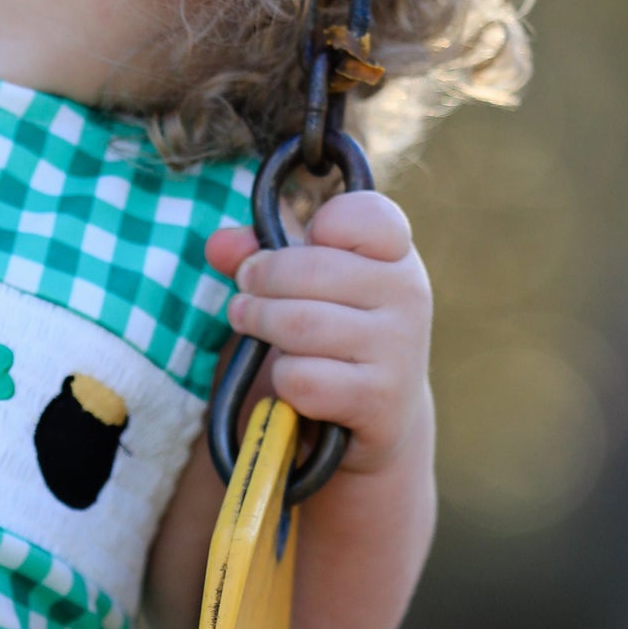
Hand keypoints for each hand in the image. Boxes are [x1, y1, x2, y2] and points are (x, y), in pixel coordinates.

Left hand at [205, 190, 432, 474]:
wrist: (378, 415)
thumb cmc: (332, 330)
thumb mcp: (302, 282)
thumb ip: (259, 251)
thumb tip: (218, 245)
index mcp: (394, 253)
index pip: (366, 213)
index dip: (323, 224)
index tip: (308, 242)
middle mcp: (408, 294)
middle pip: (309, 269)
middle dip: (259, 280)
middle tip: (245, 291)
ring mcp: (400, 348)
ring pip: (299, 325)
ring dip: (259, 326)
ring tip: (251, 324)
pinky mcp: (380, 400)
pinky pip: (302, 379)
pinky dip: (282, 381)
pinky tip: (292, 380)